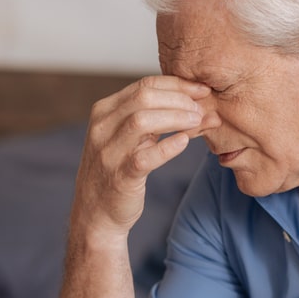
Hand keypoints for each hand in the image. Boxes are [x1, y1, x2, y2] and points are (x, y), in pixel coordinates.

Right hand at [71, 76, 211, 240]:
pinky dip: (167, 147)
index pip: (144, 84)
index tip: (202, 89)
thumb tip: (202, 108)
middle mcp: (102, 127)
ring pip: (142, 120)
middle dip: (179, 98)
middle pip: (144, 96)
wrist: (96, 213)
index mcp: (105, 111)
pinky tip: (184, 142)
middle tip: (201, 108)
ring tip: (198, 121)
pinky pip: (145, 157)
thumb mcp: (133, 140)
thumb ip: (160, 121)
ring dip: (175, 117)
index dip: (177, 84)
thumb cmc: (119, 171)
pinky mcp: (120, 176)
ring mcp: (108, 152)